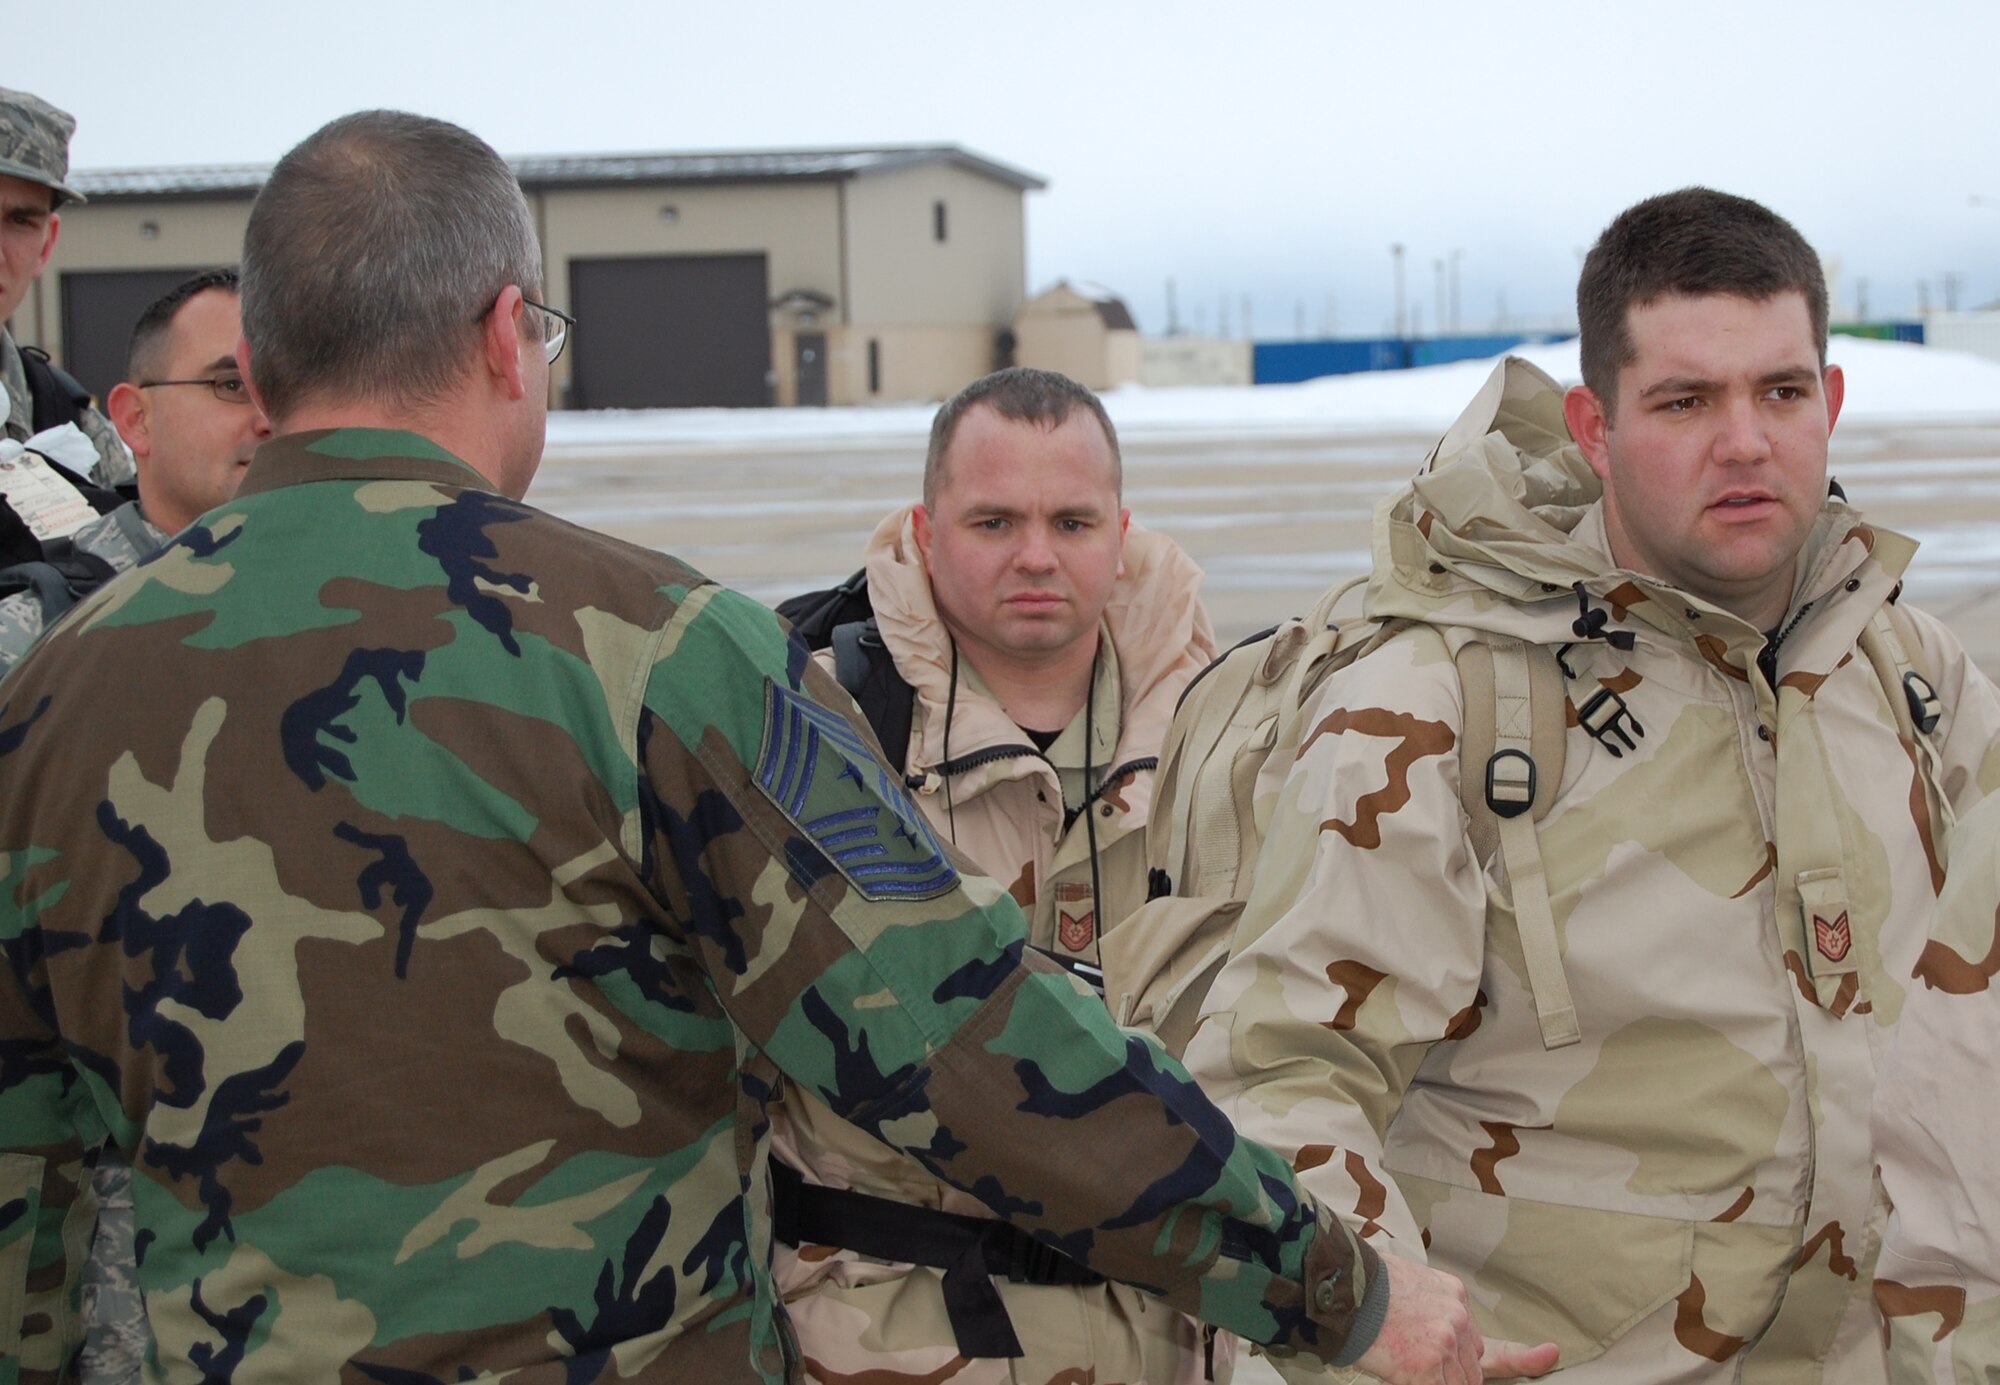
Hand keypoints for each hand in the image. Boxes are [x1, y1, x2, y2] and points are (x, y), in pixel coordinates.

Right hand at [1350, 1254, 1558, 1382]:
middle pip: (1471, 1368)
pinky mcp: (1428, 1369)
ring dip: (1435, 1380)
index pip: (1490, 1338)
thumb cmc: (1360, 1287)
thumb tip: (1439, 1344)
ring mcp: (1445, 1344)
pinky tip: (1405, 1373)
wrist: (1339, 1287)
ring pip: (1460, 1384)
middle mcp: (1457, 1318)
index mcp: (1453, 1296)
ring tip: (1399, 1359)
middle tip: (1413, 1358)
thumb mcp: (1406, 1286)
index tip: (1550, 1354)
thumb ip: (1433, 1313)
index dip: (1525, 1356)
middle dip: (1449, 1374)